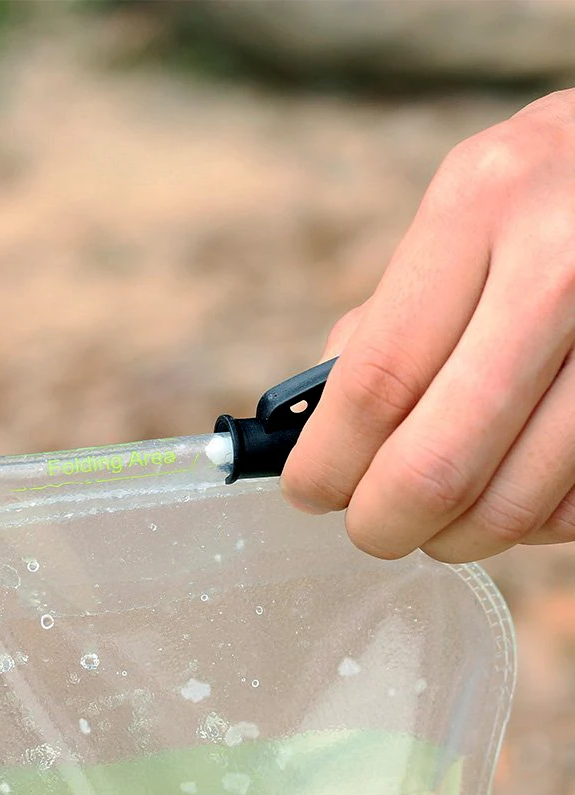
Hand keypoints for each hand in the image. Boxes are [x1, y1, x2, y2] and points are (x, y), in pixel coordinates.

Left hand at [282, 89, 574, 563]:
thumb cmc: (542, 198)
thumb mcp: (459, 217)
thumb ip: (387, 323)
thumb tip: (321, 439)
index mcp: (478, 210)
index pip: (375, 380)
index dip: (327, 462)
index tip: (306, 493)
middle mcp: (560, 267)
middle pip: (438, 462)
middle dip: (382, 522)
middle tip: (367, 528)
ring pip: (516, 502)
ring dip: (454, 536)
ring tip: (432, 521)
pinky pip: (574, 505)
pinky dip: (526, 524)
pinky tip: (505, 492)